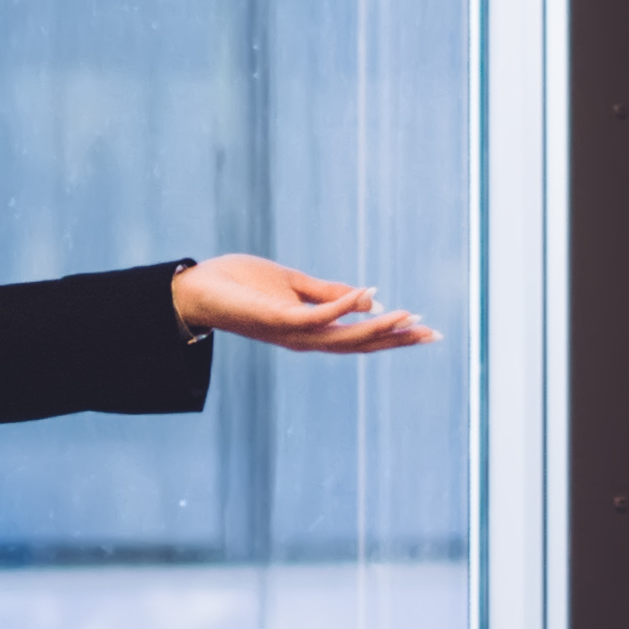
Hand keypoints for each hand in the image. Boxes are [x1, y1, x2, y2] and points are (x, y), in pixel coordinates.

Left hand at [174, 253, 436, 356]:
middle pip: (359, 344)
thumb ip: (329, 293)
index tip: (425, 329)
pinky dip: (343, 306)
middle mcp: (304, 339)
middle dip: (396, 340)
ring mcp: (291, 332)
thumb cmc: (239, 285)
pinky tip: (369, 294)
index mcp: (310, 331)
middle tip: (434, 334)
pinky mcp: (277, 318)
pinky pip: (316, 316)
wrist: (195, 289)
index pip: (358, 337)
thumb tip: (370, 299)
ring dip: (377, 327)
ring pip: (343, 337)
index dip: (392, 334)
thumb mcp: (293, 284)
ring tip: (409, 317)